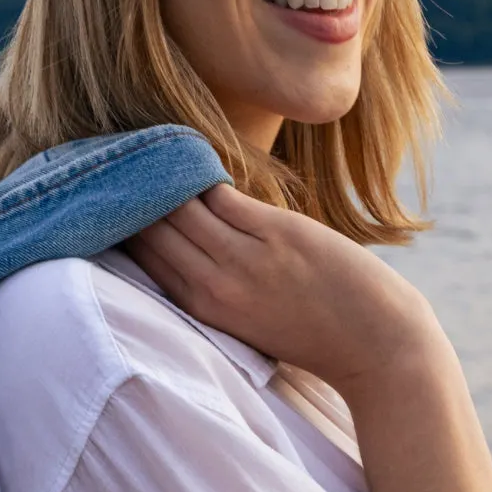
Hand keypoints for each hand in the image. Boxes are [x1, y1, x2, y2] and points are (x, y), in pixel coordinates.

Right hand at [122, 182, 441, 393]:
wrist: (373, 341)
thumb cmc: (311, 328)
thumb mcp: (247, 317)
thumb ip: (215, 279)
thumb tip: (193, 226)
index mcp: (203, 309)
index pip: (146, 256)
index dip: (127, 221)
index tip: (117, 192)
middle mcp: (213, 285)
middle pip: (153, 229)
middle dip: (135, 195)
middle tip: (122, 163)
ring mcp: (243, 259)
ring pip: (179, 207)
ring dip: (162, 177)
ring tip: (149, 150)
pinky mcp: (274, 234)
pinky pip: (219, 195)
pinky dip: (201, 174)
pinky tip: (191, 155)